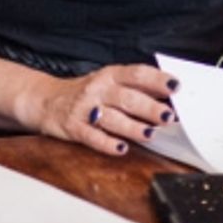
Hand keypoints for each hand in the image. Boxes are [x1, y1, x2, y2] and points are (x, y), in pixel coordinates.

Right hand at [27, 64, 176, 156]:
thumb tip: (169, 93)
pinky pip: (92, 137)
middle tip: (168, 116)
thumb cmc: (86, 92)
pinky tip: (121, 148)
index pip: (136, 74)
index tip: (175, 86)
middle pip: (127, 97)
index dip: (157, 80)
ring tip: (149, 134)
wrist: (46, 100)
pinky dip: (107, 143)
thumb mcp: (110, 82)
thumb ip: (137, 87)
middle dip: (149, 107)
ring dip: (132, 127)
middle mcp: (98, 89)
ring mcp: (85, 109)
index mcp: (110, 75)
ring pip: (112, 118)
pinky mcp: (74, 128)